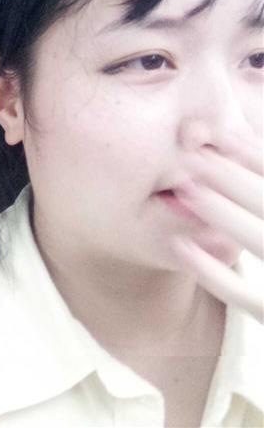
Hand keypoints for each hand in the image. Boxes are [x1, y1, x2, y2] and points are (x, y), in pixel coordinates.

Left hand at [169, 130, 263, 323]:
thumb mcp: (262, 218)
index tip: (220, 137)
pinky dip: (215, 273)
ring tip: (185, 189)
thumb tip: (236, 152)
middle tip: (190, 157)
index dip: (257, 158)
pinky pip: (251, 299)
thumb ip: (256, 194)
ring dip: (224, 214)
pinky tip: (181, 245)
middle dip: (234, 180)